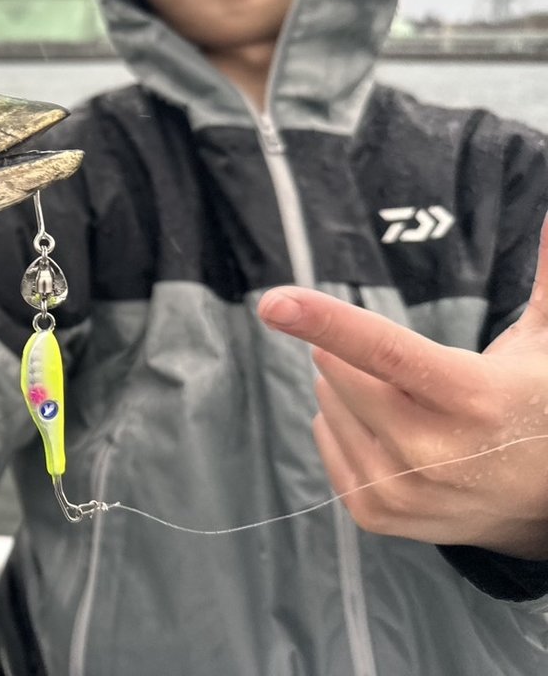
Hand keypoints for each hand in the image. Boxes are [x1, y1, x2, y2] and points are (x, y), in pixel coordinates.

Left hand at [258, 222, 547, 558]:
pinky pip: (323, 443)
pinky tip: (386, 433)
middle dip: (353, 356)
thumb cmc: (538, 405)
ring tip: (409, 406)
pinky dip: (340, 426)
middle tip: (406, 372)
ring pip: (326, 405)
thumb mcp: (547, 342)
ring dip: (348, 391)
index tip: (272, 302)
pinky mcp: (377, 514)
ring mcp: (402, 488)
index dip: (325, 321)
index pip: (385, 351)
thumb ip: (547, 277)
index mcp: (472, 397)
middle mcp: (432, 450)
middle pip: (341, 373)